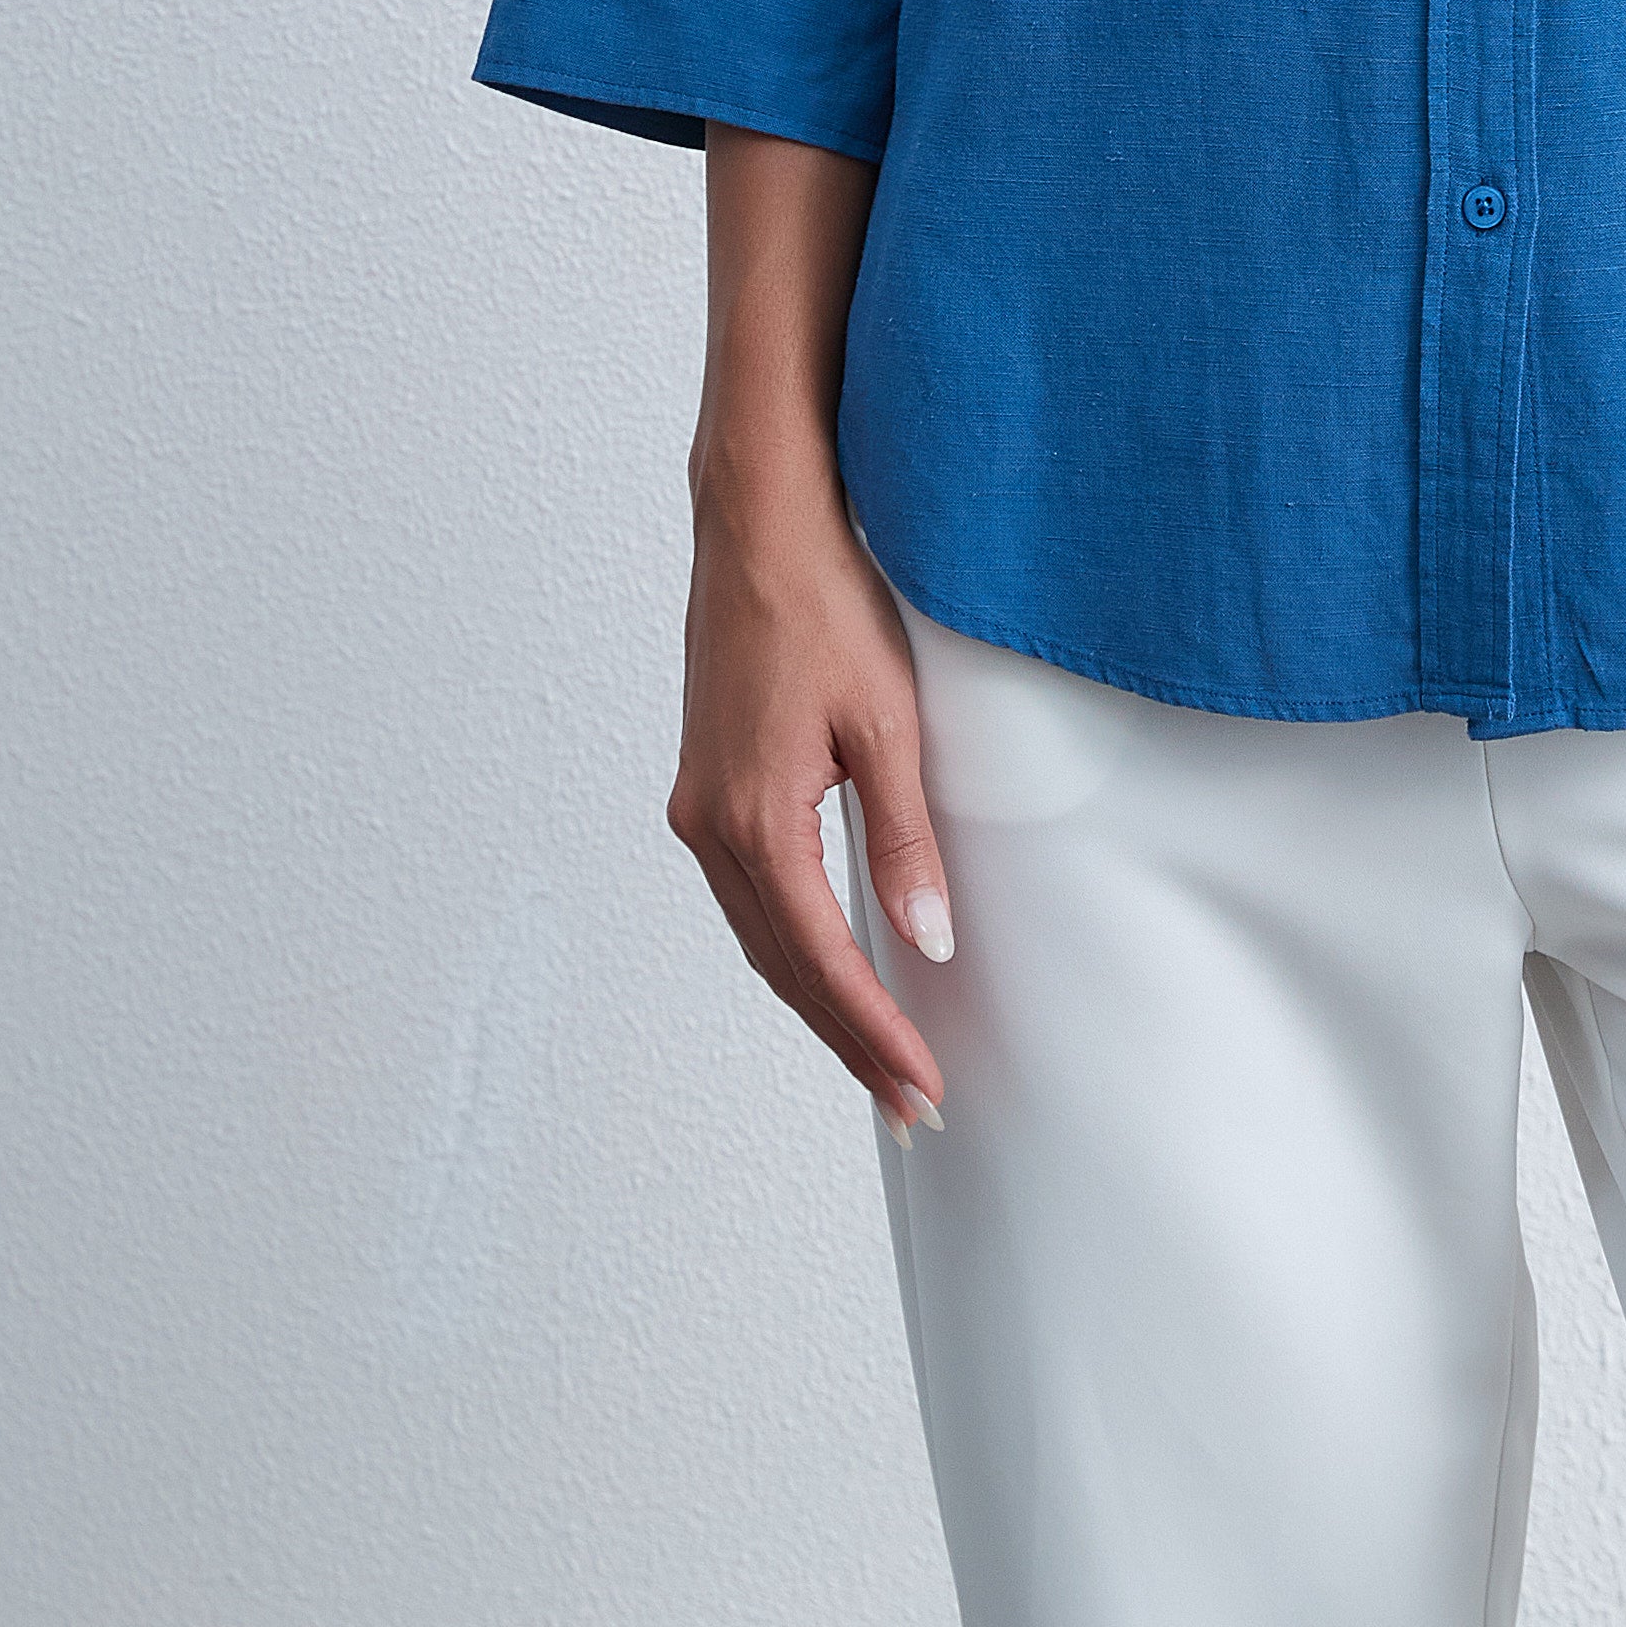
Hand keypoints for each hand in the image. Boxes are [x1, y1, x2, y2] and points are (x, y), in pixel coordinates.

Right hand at [668, 430, 954, 1141]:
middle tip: (912, 1102)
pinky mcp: (707, 785)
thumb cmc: (825, 605)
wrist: (758, 523)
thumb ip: (904, 837)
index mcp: (756, 819)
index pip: (822, 960)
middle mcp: (711, 826)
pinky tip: (831, 965)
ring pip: (762, 937)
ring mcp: (700, 807)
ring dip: (819, 999)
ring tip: (882, 1055)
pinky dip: (792, 945)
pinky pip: (752, 895)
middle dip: (848, 1038)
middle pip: (784, 967)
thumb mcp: (888, 721)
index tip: (922, 1086)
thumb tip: (925, 938)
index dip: (874, 1032)